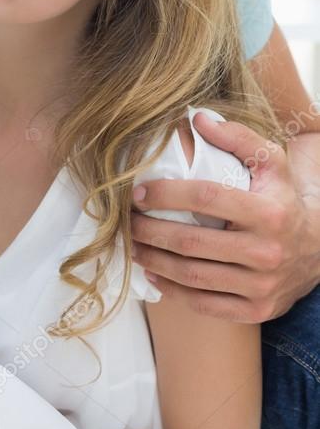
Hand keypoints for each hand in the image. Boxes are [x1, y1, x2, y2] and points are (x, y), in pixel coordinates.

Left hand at [130, 112, 319, 321]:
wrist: (317, 249)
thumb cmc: (283, 198)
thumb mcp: (272, 162)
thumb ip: (237, 137)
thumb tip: (197, 119)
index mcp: (268, 212)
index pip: (206, 199)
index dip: (166, 195)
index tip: (138, 193)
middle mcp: (266, 252)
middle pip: (192, 243)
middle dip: (150, 231)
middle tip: (127, 222)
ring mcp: (261, 286)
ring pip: (193, 277)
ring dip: (154, 261)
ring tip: (132, 246)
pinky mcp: (256, 309)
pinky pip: (205, 304)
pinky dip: (173, 291)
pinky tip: (154, 274)